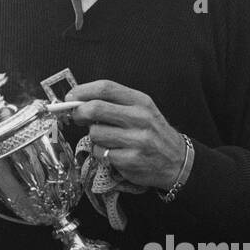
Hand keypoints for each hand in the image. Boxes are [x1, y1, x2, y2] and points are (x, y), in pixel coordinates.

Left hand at [65, 80, 184, 191]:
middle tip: (77, 117)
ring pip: (95, 133)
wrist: (178, 161)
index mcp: (140, 101)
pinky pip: (100, 153)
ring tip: (106, 139)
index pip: (106, 88)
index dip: (82, 91)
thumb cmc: (152, 133)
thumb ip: (114, 103)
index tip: (71, 97)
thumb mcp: (141, 110)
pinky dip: (100, 153)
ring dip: (94, 137)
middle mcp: (140, 118)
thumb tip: (79, 100)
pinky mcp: (131, 160)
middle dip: (79, 113)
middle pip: (96, 108)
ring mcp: (137, 140)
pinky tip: (113, 153)